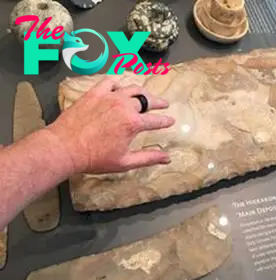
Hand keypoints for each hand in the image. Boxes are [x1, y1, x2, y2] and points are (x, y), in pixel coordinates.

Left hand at [46, 77, 174, 173]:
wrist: (64, 147)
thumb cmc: (94, 158)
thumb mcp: (125, 162)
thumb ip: (148, 158)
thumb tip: (167, 158)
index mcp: (133, 123)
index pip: (156, 120)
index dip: (166, 121)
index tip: (171, 120)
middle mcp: (124, 106)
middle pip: (146, 100)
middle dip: (157, 103)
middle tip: (164, 104)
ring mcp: (108, 97)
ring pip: (131, 89)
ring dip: (142, 92)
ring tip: (146, 94)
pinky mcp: (94, 93)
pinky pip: (110, 82)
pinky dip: (118, 84)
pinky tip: (119, 88)